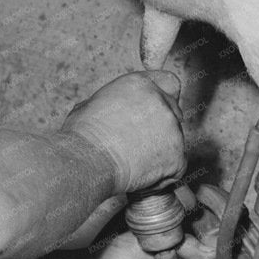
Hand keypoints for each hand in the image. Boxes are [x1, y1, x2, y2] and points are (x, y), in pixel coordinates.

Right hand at [60, 70, 185, 193]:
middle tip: (141, 143)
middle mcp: (160, 101)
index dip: (164, 97)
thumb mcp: (90, 106)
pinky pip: (177, 166)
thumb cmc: (81, 138)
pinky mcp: (177, 156)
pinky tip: (142, 176)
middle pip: (174, 111)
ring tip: (133, 162)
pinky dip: (164, 173)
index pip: (169, 82)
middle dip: (163, 126)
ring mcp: (173, 129)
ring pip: (175, 140)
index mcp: (140, 84)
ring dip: (161, 150)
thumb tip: (107, 109)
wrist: (87, 163)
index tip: (160, 110)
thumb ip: (112, 103)